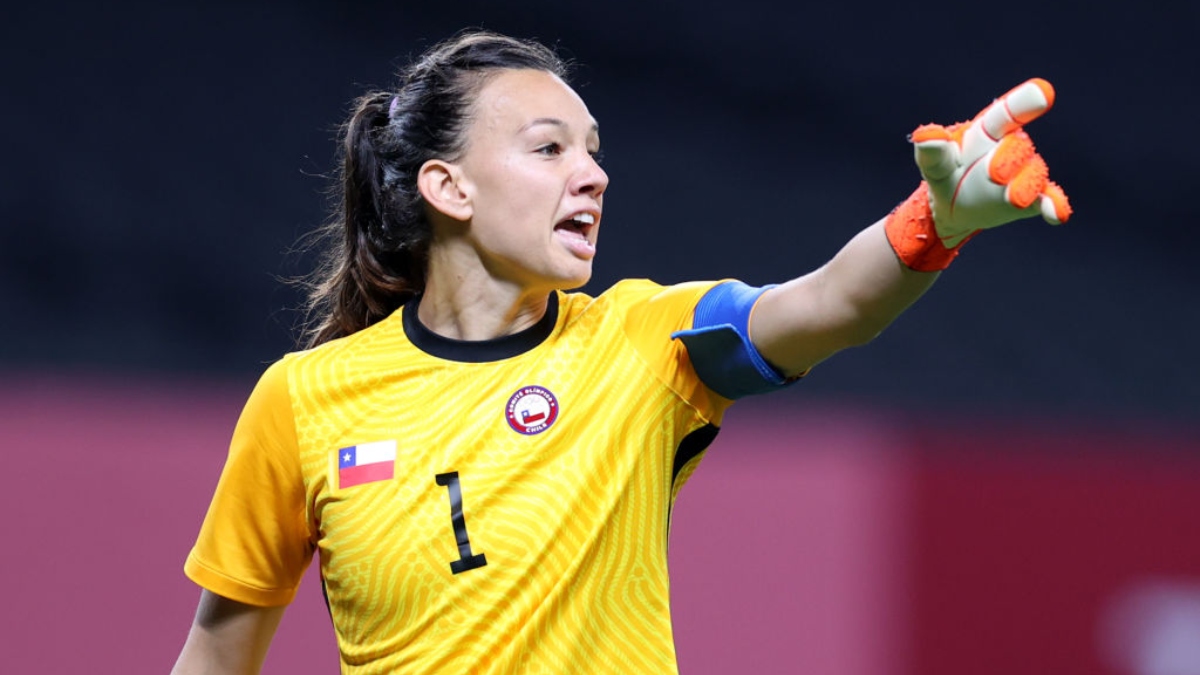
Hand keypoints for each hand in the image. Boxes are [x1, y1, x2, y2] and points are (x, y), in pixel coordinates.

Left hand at [913, 78, 1071, 245]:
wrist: (953, 210)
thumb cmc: (946, 177)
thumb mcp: (934, 166)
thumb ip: (932, 152)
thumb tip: (926, 135)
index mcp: (989, 132)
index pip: (1006, 113)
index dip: (1023, 102)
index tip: (1042, 91)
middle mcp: (1011, 149)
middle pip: (1019, 147)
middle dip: (1010, 158)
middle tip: (994, 175)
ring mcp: (1024, 174)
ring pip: (1034, 174)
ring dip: (1027, 186)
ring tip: (1016, 200)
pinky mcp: (1033, 199)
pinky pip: (1048, 199)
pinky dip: (1054, 205)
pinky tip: (1057, 214)